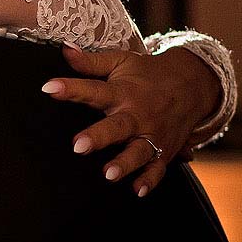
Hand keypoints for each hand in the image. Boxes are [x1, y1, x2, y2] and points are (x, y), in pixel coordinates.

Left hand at [42, 45, 220, 196]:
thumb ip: (92, 62)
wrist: (194, 84)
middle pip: (117, 127)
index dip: (71, 88)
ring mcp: (153, 135)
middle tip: (78, 146)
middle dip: (99, 137)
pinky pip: (158, 168)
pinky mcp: (164, 150)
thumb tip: (64, 50)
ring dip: (125, 163)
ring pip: (138, 151)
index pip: (93, 90)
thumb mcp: (122, 62)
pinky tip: (138, 191)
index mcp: (123, 92)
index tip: (48, 88)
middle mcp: (138, 115)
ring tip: (108, 174)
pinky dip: (150, 180)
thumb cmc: (148, 74)